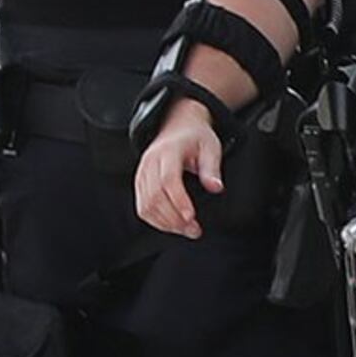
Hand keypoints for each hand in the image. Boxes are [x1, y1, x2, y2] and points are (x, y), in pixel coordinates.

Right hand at [131, 97, 224, 240]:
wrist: (177, 126)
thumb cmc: (195, 136)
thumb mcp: (211, 146)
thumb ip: (212, 167)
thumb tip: (216, 187)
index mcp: (168, 151)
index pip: (168, 179)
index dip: (178, 200)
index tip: (191, 216)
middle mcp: (150, 163)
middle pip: (154, 196)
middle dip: (173, 217)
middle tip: (194, 230)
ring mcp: (142, 173)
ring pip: (145, 204)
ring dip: (165, 222)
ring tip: (187, 231)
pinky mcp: (140, 183)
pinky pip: (142, 206)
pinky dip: (156, 220)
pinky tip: (172, 226)